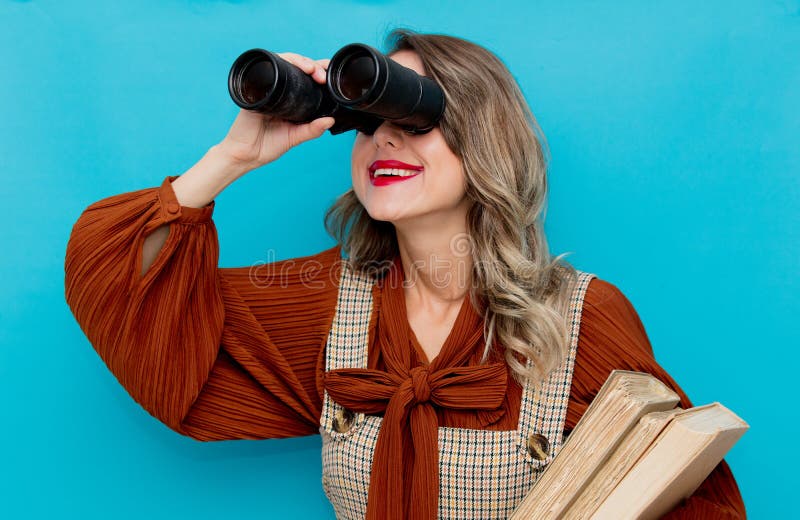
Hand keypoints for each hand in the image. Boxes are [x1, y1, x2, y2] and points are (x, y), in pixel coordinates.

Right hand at [217, 53, 333, 172]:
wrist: (245, 154)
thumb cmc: (267, 145)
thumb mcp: (295, 137)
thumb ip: (312, 129)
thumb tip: (331, 120)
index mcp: (291, 100)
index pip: (306, 79)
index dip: (318, 72)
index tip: (330, 76)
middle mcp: (280, 90)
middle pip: (297, 66)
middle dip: (313, 65)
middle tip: (322, 76)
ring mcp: (267, 87)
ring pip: (284, 62)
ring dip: (299, 61)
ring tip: (311, 69)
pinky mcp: (255, 88)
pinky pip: (266, 69)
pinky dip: (279, 62)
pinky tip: (291, 65)